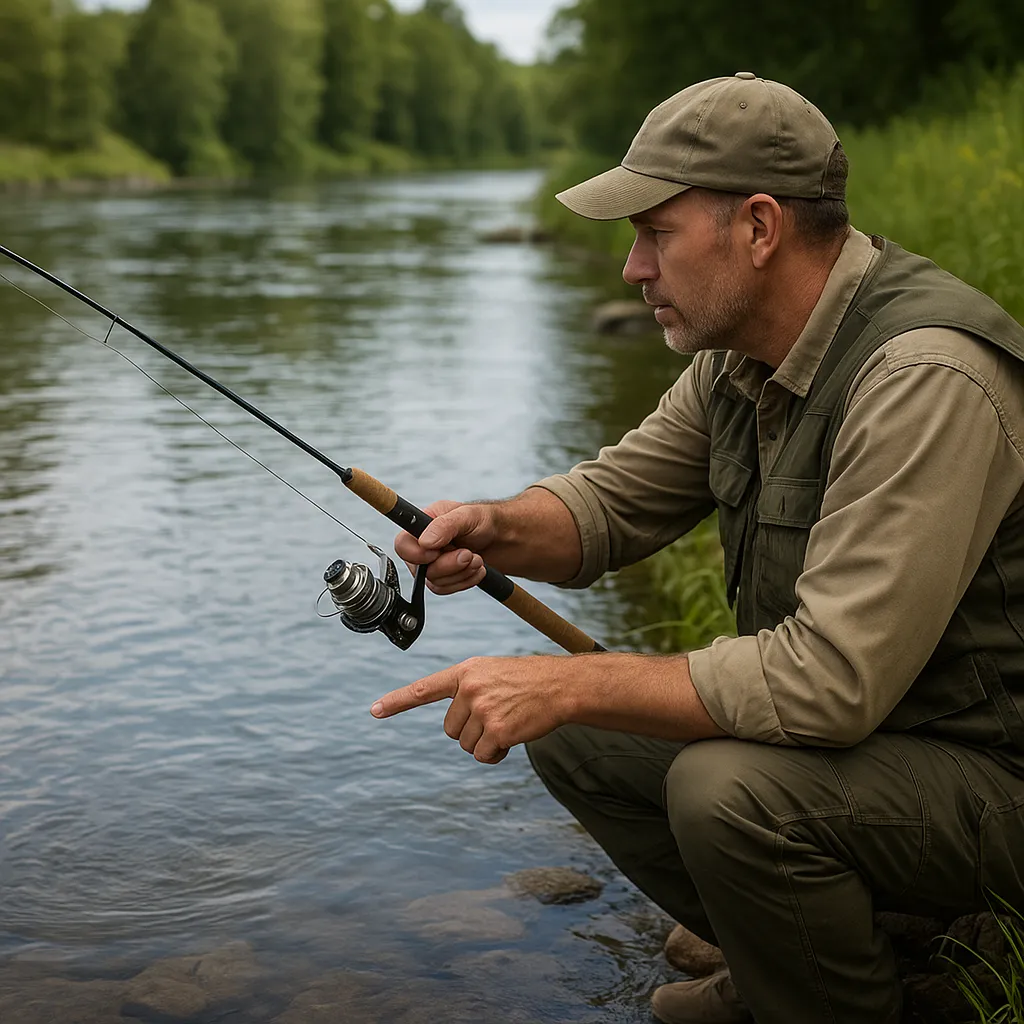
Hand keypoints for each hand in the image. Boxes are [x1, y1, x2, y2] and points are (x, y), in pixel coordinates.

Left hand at [370, 655, 570, 763]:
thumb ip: (467, 690)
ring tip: (507, 723)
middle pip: (450, 729)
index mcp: (465, 672)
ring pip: (465, 744)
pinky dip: (495, 754)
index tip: (374, 711)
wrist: (559, 686)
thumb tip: (454, 727)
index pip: (424, 689)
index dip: (397, 701)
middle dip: (470, 730)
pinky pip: (483, 755)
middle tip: (496, 716)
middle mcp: (470, 689)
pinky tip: (512, 738)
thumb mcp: (492, 673)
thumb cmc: (527, 681)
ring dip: (484, 743)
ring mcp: (483, 709)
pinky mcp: (498, 730)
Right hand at [394, 500, 494, 594]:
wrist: (505, 539)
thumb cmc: (485, 520)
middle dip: (448, 565)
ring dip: (460, 573)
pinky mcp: (446, 578)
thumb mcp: (467, 515)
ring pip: (434, 583)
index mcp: (423, 524)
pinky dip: (465, 581)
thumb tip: (424, 542)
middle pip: (419, 569)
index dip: (416, 554)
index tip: (437, 552)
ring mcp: (434, 564)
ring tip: (477, 559)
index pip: (403, 545)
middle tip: (468, 554)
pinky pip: (446, 589)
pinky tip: (477, 569)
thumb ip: (444, 526)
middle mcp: (425, 546)